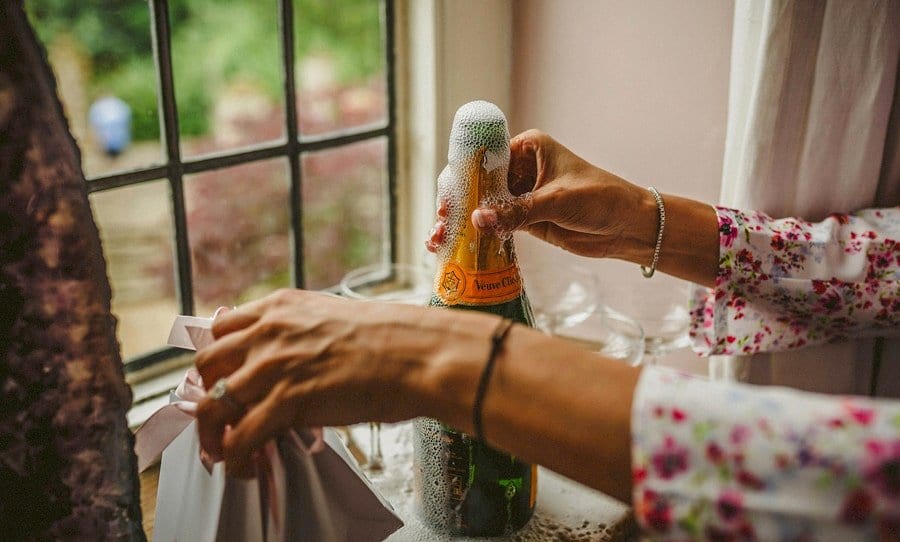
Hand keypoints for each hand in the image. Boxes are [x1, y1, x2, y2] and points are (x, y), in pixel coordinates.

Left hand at [193, 289, 427, 475]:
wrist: (418, 353)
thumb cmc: (390, 339)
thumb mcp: (332, 318)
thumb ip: (299, 333)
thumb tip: (287, 362)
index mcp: (279, 307)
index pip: (221, 331)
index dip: (217, 362)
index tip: (221, 382)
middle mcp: (269, 331)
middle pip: (206, 366)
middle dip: (206, 396)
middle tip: (220, 419)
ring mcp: (275, 365)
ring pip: (213, 406)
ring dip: (213, 436)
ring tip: (225, 454)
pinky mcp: (288, 400)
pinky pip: (241, 437)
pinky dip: (235, 458)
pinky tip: (244, 468)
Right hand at [426, 129, 652, 258]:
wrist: (628, 226)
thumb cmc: (601, 199)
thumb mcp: (557, 202)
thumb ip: (517, 212)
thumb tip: (478, 220)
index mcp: (528, 148)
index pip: (486, 158)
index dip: (463, 177)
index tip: (447, 197)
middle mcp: (520, 168)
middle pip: (478, 183)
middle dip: (456, 202)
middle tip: (441, 222)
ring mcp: (521, 195)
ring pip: (482, 206)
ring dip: (461, 222)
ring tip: (439, 239)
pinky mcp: (525, 219)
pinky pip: (495, 225)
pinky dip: (477, 235)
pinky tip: (457, 247)